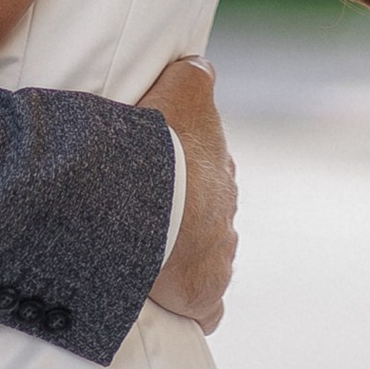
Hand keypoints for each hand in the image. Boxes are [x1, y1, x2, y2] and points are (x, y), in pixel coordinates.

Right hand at [143, 55, 235, 332]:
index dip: (180, 168)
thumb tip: (202, 62)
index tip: (154, 173)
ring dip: (184, 255)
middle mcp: (226, 208)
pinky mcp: (206, 294)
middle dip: (185, 213)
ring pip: (209, 254)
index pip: (209, 165)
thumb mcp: (181, 90)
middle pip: (209, 210)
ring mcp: (219, 253)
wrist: (152, 205)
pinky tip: (172, 302)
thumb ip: (193, 75)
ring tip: (147, 257)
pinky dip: (194, 304)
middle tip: (143, 215)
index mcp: (219, 165)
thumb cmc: (159, 144)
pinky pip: (206, 306)